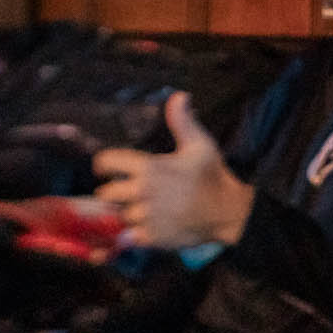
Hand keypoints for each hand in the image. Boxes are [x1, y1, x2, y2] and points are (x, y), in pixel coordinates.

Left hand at [93, 92, 254, 249]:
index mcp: (150, 168)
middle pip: (106, 193)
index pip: (107, 162)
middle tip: (128, 192)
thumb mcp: (200, 145)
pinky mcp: (152, 237)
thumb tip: (178, 95)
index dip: (104, 165)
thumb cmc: (213, 176)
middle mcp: (143, 192)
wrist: (228, 212)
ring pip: (119, 214)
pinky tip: (150, 226)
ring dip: (128, 212)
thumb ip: (183, 121)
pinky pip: (130, 236)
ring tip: (143, 209)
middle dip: (115, 191)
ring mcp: (146, 216)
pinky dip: (136, 233)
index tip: (108, 169)